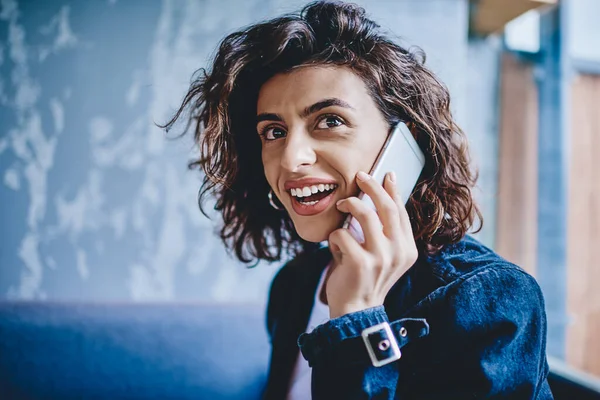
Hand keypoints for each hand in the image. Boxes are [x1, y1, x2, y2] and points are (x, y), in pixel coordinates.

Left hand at [326, 171, 417, 318]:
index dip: (393, 190)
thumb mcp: (383, 254)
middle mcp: (399, 252)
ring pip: (365, 214)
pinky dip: (334, 236)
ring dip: (349, 205)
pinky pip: (342, 234)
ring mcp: (381, 258)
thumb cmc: (365, 276)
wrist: (356, 310)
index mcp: (408, 249)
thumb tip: (380, 194)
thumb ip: (385, 231)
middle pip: (387, 207)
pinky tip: (335, 246)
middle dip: (372, 186)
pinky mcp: (360, 263)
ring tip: (341, 206)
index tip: (385, 174)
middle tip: (360, 176)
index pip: (401, 211)